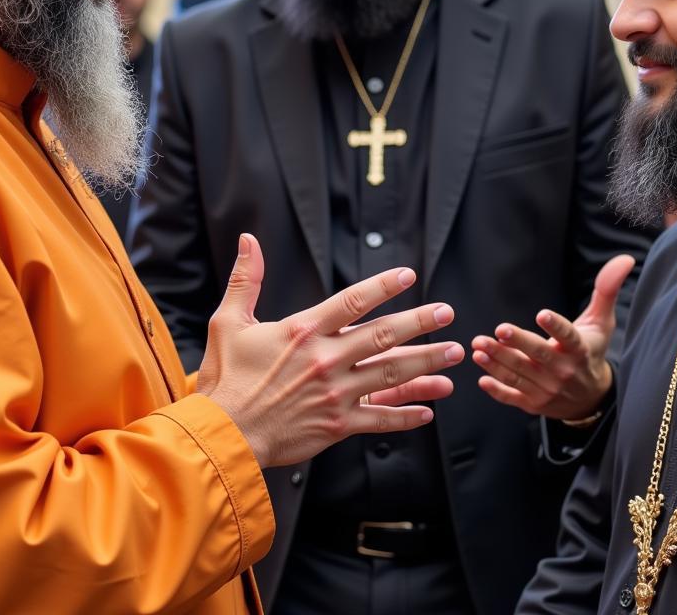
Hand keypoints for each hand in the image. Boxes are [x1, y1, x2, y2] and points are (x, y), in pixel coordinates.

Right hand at [197, 233, 463, 467]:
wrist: (223, 435)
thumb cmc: (225, 378)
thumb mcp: (230, 322)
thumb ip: (246, 280)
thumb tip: (248, 241)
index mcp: (303, 331)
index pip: (352, 301)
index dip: (383, 286)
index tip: (408, 276)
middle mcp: (326, 359)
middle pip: (383, 336)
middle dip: (420, 322)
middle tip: (446, 312)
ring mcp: (335, 394)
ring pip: (391, 375)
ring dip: (426, 364)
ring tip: (454, 355)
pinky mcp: (337, 426)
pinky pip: (379, 418)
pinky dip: (406, 415)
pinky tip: (429, 409)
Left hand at [471, 254, 634, 420]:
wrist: (591, 398)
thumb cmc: (592, 351)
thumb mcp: (602, 322)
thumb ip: (606, 290)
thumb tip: (625, 259)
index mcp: (579, 349)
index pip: (568, 336)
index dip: (556, 326)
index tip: (542, 314)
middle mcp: (564, 371)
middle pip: (538, 356)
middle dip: (517, 343)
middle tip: (498, 330)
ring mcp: (548, 390)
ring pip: (520, 375)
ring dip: (498, 362)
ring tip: (478, 347)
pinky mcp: (534, 404)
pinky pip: (513, 398)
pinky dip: (497, 391)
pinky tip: (482, 378)